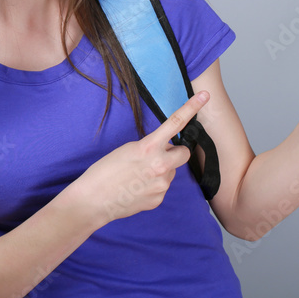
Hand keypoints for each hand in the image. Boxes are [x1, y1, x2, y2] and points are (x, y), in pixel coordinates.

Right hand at [74, 92, 208, 224]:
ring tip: (138, 177)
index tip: (205, 96)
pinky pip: (162, 187)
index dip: (192, 107)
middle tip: (157, 156)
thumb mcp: (127, 149)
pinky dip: (153, 186)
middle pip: (184, 153)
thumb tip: (163, 151)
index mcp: (149, 147)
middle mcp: (160, 166)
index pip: (175, 123)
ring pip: (171, 172)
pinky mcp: (158, 199)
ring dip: (161, 171)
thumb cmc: (104, 172)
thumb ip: (149, 147)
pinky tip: (137, 188)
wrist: (93, 201)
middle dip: (175, 153)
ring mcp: (161, 185)